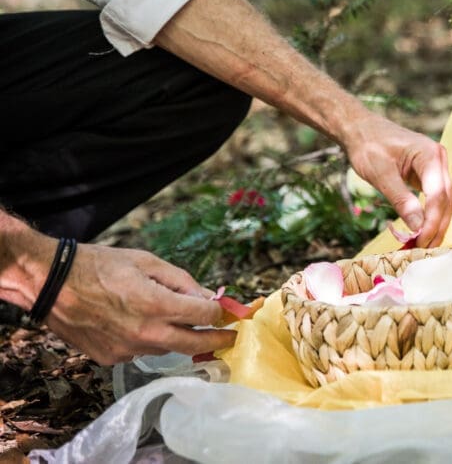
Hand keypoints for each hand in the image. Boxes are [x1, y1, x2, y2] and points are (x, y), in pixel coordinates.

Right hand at [45, 243, 234, 364]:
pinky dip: (148, 340)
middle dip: (216, 341)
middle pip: (194, 344)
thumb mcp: (146, 262)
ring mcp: (127, 349)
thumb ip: (181, 281)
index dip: (220, 313)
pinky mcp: (111, 358)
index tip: (230, 313)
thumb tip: (208, 297)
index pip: (204, 316)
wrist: (51, 284)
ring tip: (177, 322)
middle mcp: (145, 332)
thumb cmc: (100, 265)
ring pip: (166, 348)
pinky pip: (140, 352)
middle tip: (230, 339)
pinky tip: (138, 324)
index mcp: (157, 304)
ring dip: (177, 337)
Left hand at [341, 112, 451, 247]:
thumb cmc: (368, 147)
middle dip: (437, 226)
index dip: (431, 221)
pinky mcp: (431, 174)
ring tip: (423, 245)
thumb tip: (418, 228)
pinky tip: (422, 231)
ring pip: (445, 201)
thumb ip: (401, 200)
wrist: (362, 129)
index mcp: (430, 155)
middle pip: (447, 200)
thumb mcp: (381, 175)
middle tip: (423, 251)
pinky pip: (437, 198)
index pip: (438, 195)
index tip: (420, 242)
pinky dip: (431, 216)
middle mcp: (440, 159)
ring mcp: (437, 166)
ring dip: (436, 224)